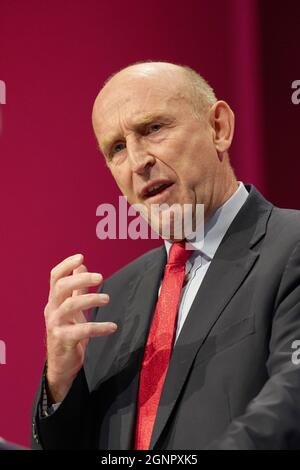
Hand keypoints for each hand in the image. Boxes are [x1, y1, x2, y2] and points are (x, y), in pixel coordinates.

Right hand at [44, 253, 116, 401]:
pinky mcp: (63, 340)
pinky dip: (99, 327)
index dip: (66, 265)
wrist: (62, 365)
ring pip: (70, 305)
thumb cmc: (69, 333)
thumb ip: (77, 289)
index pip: (55, 277)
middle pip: (61, 287)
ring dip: (91, 299)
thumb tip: (82, 266)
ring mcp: (55, 325)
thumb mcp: (73, 309)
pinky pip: (82, 330)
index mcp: (54, 300)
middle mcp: (52, 310)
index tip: (81, 256)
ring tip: (107, 299)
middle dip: (81, 280)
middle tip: (100, 277)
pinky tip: (112, 327)